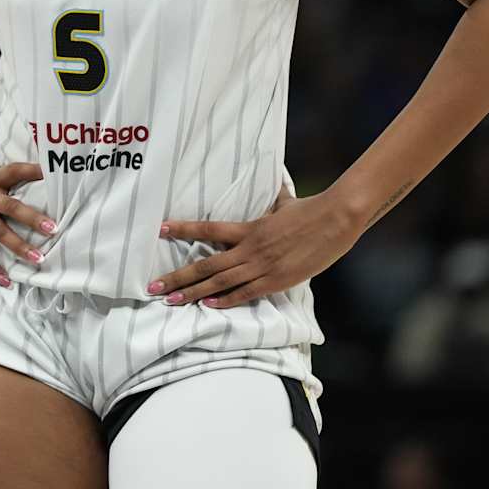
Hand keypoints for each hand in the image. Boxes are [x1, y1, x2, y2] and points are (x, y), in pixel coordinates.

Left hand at [149, 185, 356, 308]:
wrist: (334, 220)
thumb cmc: (309, 210)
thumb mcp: (284, 202)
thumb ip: (273, 197)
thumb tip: (274, 181)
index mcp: (248, 228)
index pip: (208, 229)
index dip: (183, 230)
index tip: (160, 230)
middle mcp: (249, 248)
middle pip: (205, 265)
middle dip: (177, 277)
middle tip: (153, 287)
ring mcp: (261, 266)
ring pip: (220, 283)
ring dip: (193, 293)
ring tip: (172, 301)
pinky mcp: (276, 281)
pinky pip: (245, 293)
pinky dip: (225, 301)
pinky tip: (208, 306)